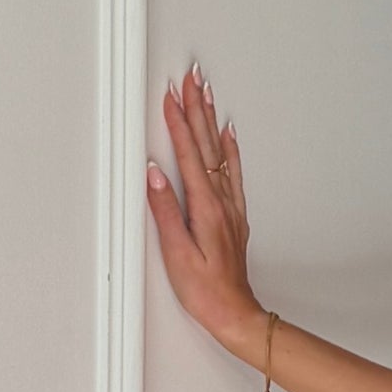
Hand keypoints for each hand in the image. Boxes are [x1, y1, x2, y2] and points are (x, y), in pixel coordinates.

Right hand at [146, 61, 263, 356]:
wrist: (236, 314)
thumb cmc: (205, 290)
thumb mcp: (177, 253)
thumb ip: (165, 210)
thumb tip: (155, 174)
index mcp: (206, 208)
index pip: (189, 155)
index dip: (178, 123)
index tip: (171, 96)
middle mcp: (223, 203)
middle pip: (207, 145)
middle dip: (197, 109)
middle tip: (192, 78)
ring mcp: (231, 208)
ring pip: (221, 154)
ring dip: (212, 121)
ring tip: (207, 93)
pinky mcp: (234, 217)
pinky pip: (233, 173)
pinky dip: (229, 150)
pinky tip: (228, 135)